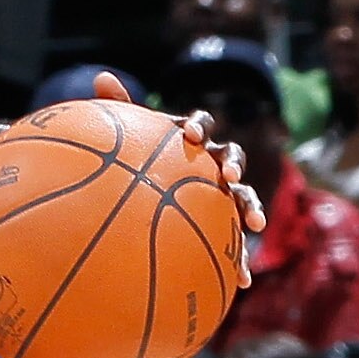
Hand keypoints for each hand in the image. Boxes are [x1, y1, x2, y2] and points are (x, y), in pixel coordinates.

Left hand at [102, 73, 264, 265]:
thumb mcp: (124, 140)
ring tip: (255, 225)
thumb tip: (102, 75)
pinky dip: (240, 260)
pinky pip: (235, 242)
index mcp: (189, 141)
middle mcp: (211, 163)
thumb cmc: (136, 163)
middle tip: (226, 174)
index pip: (199, 125)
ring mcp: (221, 194)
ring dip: (251, 207)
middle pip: (231, 156)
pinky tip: (243, 282)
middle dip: (232, 163)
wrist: (148, 198)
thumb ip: (117, 110)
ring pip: (243, 196)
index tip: (186, 135)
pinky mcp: (224, 225)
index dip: (196, 127)